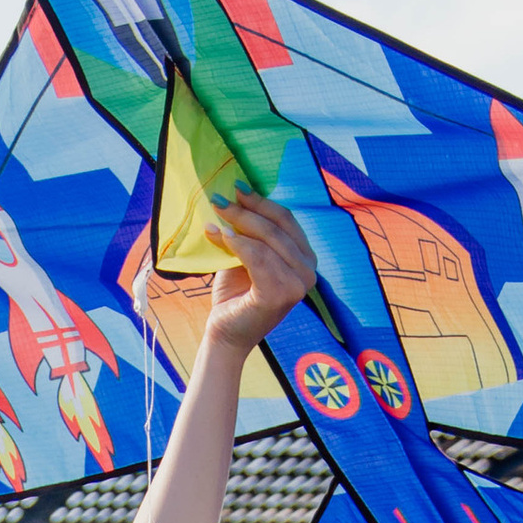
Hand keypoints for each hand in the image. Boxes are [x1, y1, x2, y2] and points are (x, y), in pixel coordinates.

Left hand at [202, 194, 313, 355]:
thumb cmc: (236, 295)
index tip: (237, 188)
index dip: (262, 201)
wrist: (227, 334)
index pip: (286, 220)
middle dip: (246, 209)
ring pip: (267, 241)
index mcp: (305, 258)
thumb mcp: (245, 256)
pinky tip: (220, 235)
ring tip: (214, 217)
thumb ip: (249, 232)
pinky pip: (258, 257)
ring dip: (237, 224)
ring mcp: (298, 284)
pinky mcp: (281, 294)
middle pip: (277, 227)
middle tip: (219, 199)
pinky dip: (237, 243)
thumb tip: (236, 195)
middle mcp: (308, 271)